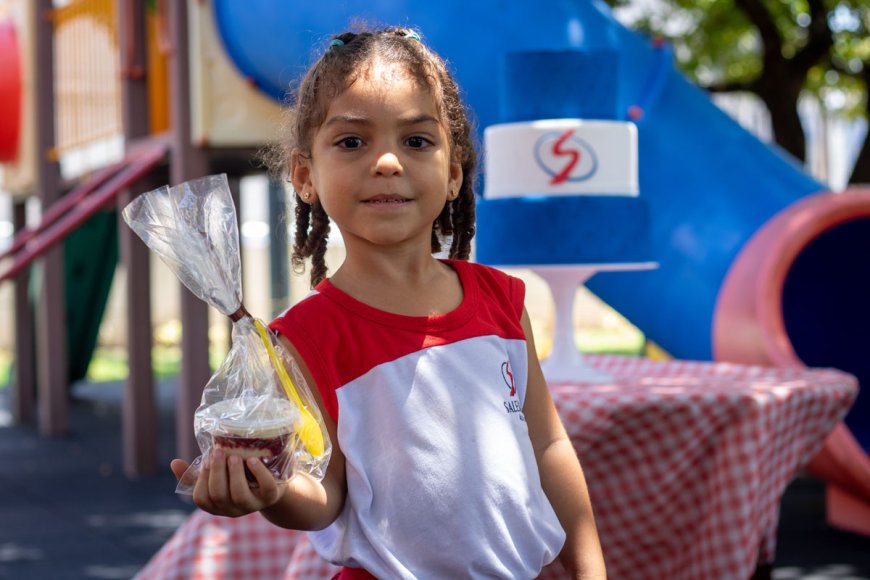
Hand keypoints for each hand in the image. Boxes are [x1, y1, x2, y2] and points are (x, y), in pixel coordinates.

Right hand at [170, 451, 286, 516]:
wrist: (272, 484)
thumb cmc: (238, 478)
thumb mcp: (217, 477)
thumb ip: (195, 474)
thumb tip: (173, 463)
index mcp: (217, 505)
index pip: (201, 498)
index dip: (201, 480)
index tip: (206, 461)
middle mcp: (233, 509)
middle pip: (218, 495)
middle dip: (216, 472)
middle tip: (218, 452)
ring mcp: (252, 505)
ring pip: (238, 495)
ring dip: (234, 473)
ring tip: (234, 456)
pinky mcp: (270, 496)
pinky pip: (265, 487)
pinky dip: (259, 473)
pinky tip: (253, 460)